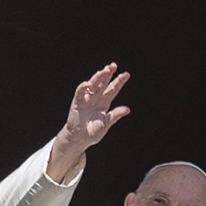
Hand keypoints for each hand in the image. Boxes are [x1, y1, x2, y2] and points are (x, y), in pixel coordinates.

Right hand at [47, 63, 131, 181]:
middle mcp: (96, 98)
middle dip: (108, 74)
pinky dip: (84, 87)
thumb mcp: (106, 123)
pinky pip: (80, 91)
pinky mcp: (78, 101)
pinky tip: (90, 84)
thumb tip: (127, 109)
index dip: (119, 81)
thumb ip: (115, 115)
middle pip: (104, 83)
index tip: (126, 74)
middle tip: (114, 65)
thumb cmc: (93, 132)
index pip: (113, 89)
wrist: (80, 139)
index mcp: (105, 102)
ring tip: (105, 70)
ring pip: (93, 84)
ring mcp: (87, 98)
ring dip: (99, 77)